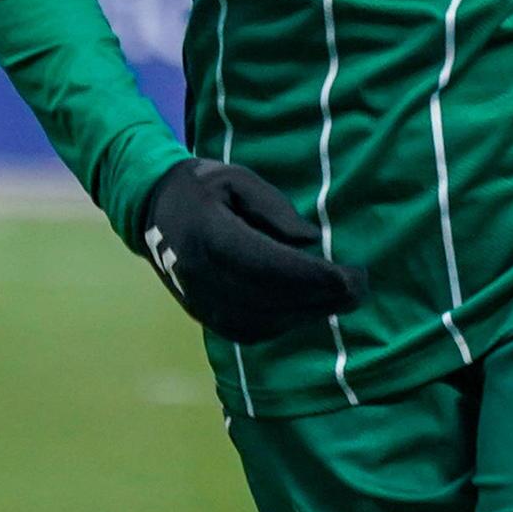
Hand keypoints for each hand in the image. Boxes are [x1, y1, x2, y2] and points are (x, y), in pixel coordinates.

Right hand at [135, 159, 368, 344]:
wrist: (152, 210)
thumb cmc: (204, 187)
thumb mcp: (238, 179)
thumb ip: (275, 209)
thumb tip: (311, 242)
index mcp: (208, 235)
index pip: (267, 264)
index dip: (312, 276)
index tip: (351, 275)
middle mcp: (201, 276)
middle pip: (269, 298)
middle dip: (320, 297)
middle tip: (360, 288)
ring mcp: (200, 301)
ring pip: (261, 322)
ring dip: (306, 314)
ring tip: (342, 298)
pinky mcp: (203, 316)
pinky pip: (248, 331)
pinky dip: (284, 323)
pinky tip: (309, 308)